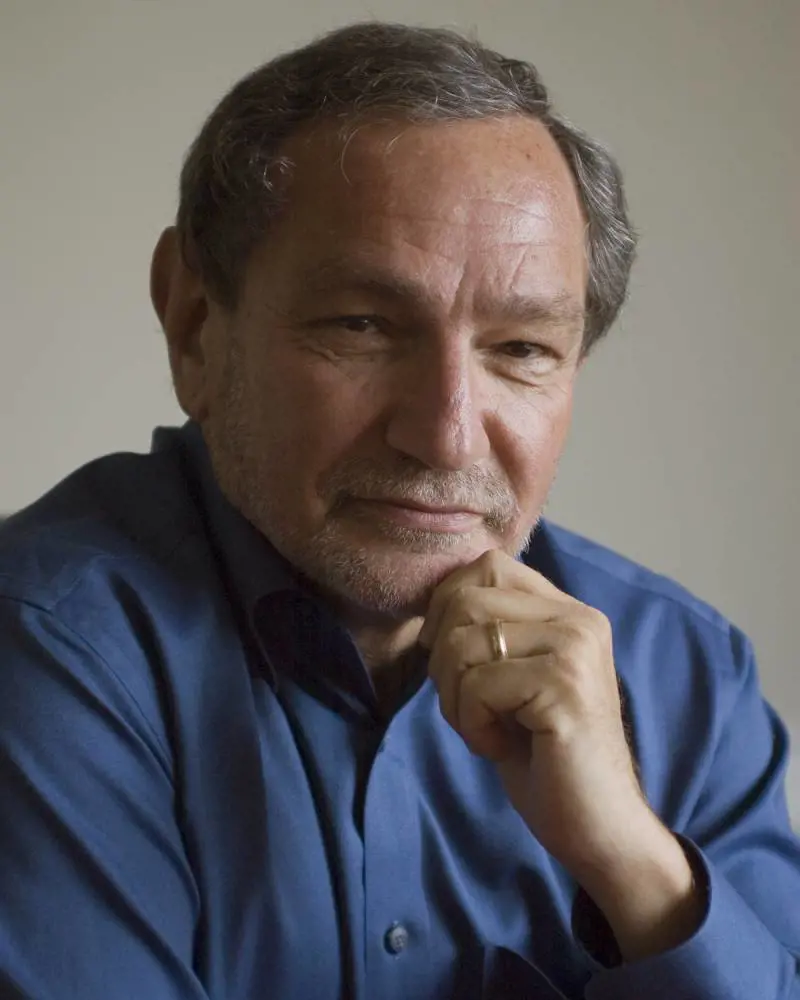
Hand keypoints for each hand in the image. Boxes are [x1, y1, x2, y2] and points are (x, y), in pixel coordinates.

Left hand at [419, 550, 702, 959]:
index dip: (449, 607)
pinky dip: (471, 724)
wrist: (598, 827)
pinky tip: (502, 746)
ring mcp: (575, 648)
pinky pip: (476, 686)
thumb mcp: (510, 679)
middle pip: (465, 600)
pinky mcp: (564, 686)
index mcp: (569, 611)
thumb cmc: (545, 757)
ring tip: (491, 729)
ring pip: (462, 642)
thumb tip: (431, 606)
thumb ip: (487, 632)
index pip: (487, 565)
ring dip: (456, 698)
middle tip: (472, 708)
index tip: (455, 661)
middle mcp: (579, 619)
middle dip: (444, 662)